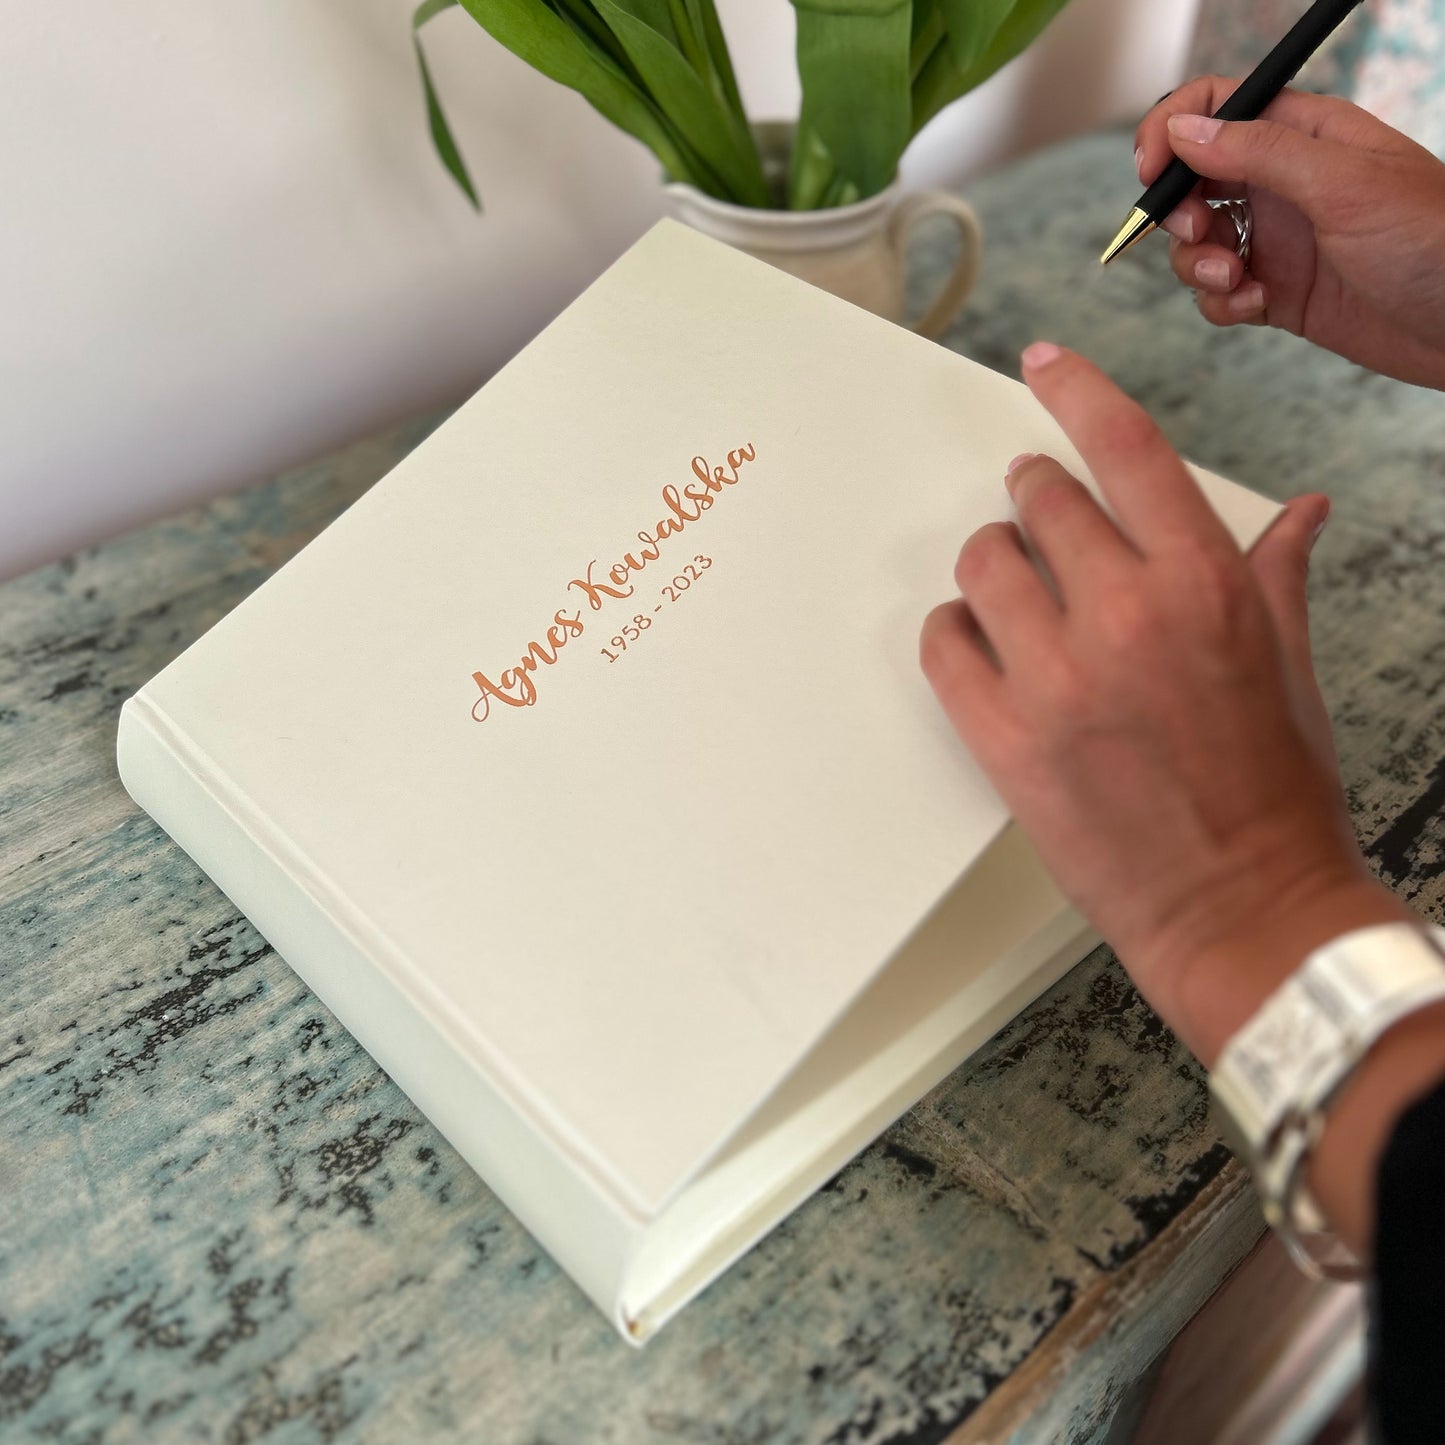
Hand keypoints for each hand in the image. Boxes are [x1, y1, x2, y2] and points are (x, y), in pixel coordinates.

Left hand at [919, 343, 1408, 1067]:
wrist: (1239, 905)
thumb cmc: (1274, 786)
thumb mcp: (1290, 664)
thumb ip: (1275, 573)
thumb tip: (1301, 508)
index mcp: (1201, 583)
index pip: (1125, 449)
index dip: (1078, 392)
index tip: (1043, 362)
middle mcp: (1122, 615)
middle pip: (1037, 500)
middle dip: (1033, 497)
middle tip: (1036, 515)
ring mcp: (1052, 679)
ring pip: (979, 565)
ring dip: (990, 564)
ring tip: (1013, 592)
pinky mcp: (1001, 737)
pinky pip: (941, 643)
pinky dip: (952, 632)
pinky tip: (977, 644)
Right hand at [1135, 77, 1444, 391]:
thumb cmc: (1433, 242)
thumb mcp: (1343, 184)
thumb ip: (1258, 152)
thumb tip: (1184, 130)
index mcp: (1305, 135)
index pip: (1217, 109)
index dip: (1171, 132)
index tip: (1149, 173)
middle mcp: (1285, 183)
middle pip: (1194, 182)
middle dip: (1179, 212)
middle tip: (1198, 235)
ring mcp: (1279, 240)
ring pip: (1198, 244)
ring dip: (1197, 266)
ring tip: (1236, 280)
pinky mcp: (1277, 293)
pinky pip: (1219, 294)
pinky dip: (1222, 303)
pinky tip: (1256, 307)